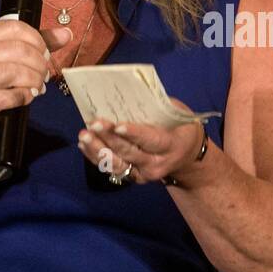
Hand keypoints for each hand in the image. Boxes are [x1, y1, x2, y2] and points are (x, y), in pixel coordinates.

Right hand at [0, 19, 72, 147]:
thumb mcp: (12, 59)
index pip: (15, 28)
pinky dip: (23, 97)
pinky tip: (26, 97)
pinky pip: (7, 97)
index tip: (45, 54)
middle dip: (40, 64)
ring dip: (34, 81)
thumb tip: (65, 34)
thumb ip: (38, 44)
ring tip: (37, 87)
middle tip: (44, 75)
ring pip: (14, 72)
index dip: (38, 41)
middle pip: (19, 50)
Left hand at [76, 98, 206, 185]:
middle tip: (95, 124)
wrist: (188, 155)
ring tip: (84, 135)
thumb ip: (157, 107)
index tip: (118, 125)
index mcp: (171, 146)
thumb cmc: (180, 127)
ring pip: (117, 164)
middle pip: (130, 152)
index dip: (134, 133)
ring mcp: (143, 174)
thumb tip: (130, 94)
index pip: (152, 140)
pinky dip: (95, 156)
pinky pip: (111, 168)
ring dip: (98, 150)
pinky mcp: (132, 177)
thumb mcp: (177, 114)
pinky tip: (85, 143)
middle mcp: (157, 164)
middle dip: (110, 138)